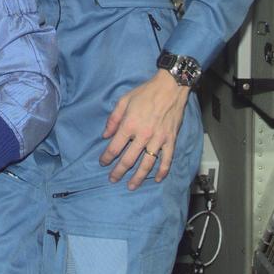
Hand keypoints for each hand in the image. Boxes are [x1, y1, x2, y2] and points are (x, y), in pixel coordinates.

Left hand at [99, 69, 190, 189]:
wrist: (170, 87)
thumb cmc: (145, 92)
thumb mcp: (123, 100)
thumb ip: (113, 119)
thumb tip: (105, 135)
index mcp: (129, 124)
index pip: (115, 147)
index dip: (106, 157)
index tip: (103, 163)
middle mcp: (143, 135)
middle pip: (129, 159)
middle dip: (119, 171)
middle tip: (113, 179)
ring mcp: (158, 139)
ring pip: (147, 164)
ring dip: (138, 177)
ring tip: (131, 186)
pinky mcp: (171, 140)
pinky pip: (167, 159)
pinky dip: (162, 171)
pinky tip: (158, 179)